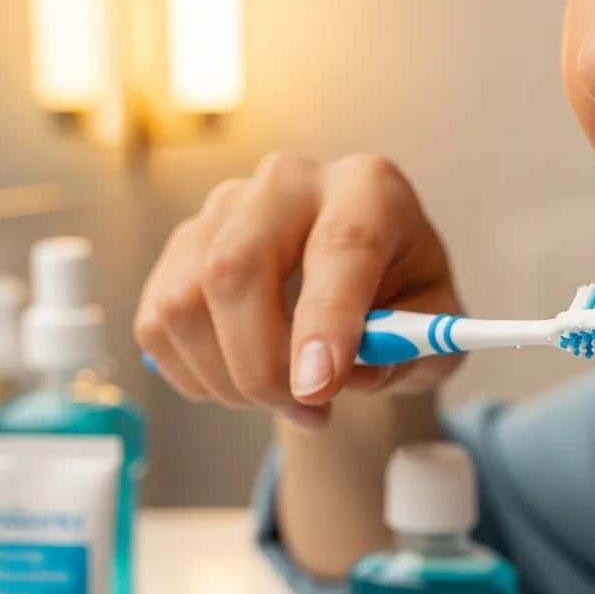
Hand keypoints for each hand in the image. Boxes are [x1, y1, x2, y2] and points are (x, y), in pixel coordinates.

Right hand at [134, 152, 463, 426]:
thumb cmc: (405, 302)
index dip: (327, 321)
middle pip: (238, 266)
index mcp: (369, 188)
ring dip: (229, 379)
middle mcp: (289, 181)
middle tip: (308, 411)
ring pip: (187, 300)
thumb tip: (342, 376)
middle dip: (262, 363)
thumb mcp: (435, 334)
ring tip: (285, 402)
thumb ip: (407, 354)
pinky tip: (243, 385)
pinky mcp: (183, 246)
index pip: (342, 244)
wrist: (369, 284)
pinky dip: (195, 375)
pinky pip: (159, 320)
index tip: (321, 388)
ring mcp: (225, 208)